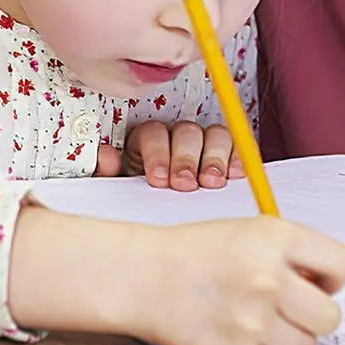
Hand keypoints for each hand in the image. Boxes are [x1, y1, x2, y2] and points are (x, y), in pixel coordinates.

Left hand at [118, 120, 242, 189]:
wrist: (153, 212)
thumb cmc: (136, 199)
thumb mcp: (115, 189)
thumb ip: (106, 173)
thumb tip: (106, 156)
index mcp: (147, 142)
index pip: (154, 133)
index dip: (157, 154)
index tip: (158, 179)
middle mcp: (177, 138)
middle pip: (186, 132)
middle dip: (187, 159)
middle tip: (186, 183)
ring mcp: (204, 145)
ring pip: (214, 135)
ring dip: (215, 158)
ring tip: (212, 182)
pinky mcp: (227, 156)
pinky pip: (238, 146)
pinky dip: (238, 158)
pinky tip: (235, 174)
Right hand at [134, 218, 344, 344]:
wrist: (146, 276)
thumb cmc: (198, 251)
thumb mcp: (252, 232)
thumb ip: (293, 253)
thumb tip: (327, 284)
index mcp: (278, 238)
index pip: (342, 265)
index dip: (332, 277)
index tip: (318, 281)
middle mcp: (271, 278)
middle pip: (330, 316)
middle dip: (317, 314)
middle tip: (295, 307)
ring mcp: (255, 319)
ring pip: (305, 344)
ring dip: (290, 335)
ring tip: (261, 317)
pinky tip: (238, 327)